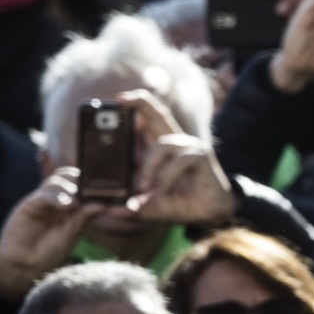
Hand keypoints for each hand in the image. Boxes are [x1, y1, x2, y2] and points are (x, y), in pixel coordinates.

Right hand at [0, 169, 102, 297]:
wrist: (23, 265)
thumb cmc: (49, 252)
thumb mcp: (70, 237)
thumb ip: (82, 219)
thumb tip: (100, 205)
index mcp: (79, 205)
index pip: (93, 189)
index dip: (105, 189)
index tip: (118, 191)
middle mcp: (64, 198)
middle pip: (77, 177)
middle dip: (87, 181)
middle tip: (97, 189)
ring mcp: (48, 198)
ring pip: (61, 179)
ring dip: (70, 188)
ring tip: (75, 205)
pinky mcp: (31, 203)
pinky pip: (45, 193)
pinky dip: (56, 196)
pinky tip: (65, 206)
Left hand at [104, 91, 236, 225]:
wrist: (209, 214)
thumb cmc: (179, 203)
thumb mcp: (148, 206)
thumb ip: (127, 206)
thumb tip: (104, 209)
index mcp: (160, 150)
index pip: (148, 122)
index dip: (136, 106)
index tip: (118, 99)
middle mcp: (175, 143)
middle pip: (159, 114)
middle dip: (141, 103)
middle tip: (120, 100)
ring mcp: (189, 147)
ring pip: (162, 143)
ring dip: (148, 166)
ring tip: (143, 188)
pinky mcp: (201, 156)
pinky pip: (180, 160)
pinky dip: (167, 177)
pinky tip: (163, 190)